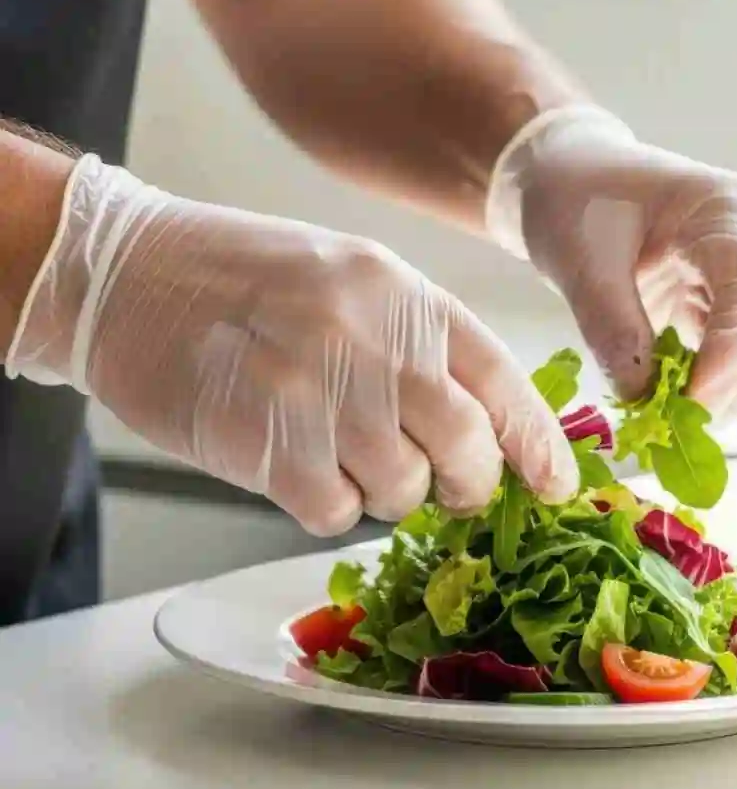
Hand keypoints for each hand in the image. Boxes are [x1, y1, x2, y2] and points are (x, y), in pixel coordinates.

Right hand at [6, 156, 577, 533]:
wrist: (126, 276)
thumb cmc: (238, 277)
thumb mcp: (348, 276)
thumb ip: (414, 338)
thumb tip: (479, 421)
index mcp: (401, 293)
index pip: (500, 378)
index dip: (538, 441)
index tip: (558, 484)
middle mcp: (373, 342)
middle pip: (465, 445)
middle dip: (468, 482)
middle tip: (446, 487)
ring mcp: (321, 395)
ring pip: (401, 490)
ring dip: (384, 493)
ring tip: (341, 456)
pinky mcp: (268, 447)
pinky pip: (334, 512)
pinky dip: (324, 505)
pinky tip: (295, 467)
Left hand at [487, 108, 736, 414]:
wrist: (567, 175)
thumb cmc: (573, 199)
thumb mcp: (580, 261)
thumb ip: (611, 329)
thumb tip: (643, 402)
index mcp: (726, 211)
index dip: (732, 357)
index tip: (694, 408)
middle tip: (677, 429)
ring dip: (729, 394)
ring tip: (667, 420)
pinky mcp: (732, 302)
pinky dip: (712, 386)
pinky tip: (669, 403)